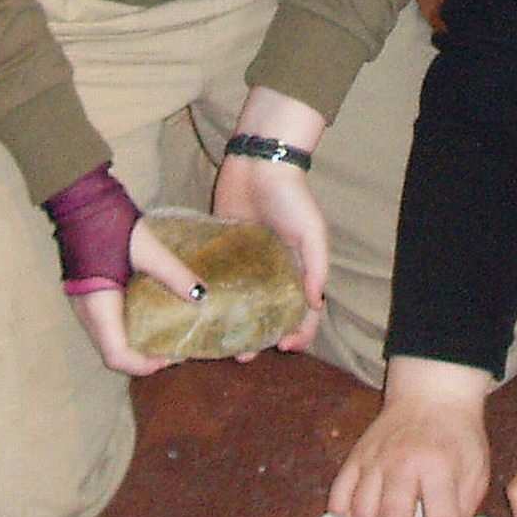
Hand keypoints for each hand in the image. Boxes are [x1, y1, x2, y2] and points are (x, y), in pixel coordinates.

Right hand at [68, 216, 207, 375]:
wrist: (81, 202)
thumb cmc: (111, 225)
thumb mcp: (150, 251)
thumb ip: (175, 274)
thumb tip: (202, 296)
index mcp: (99, 306)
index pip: (117, 355)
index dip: (145, 365)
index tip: (173, 357)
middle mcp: (87, 312)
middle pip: (114, 352)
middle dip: (144, 357)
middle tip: (175, 348)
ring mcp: (85, 303)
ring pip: (110, 338)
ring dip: (137, 342)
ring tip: (168, 333)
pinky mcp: (90, 292)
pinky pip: (109, 322)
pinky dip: (130, 327)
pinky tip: (153, 313)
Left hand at [213, 88, 325, 351]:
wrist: (259, 163)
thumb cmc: (292, 196)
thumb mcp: (312, 231)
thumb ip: (316, 266)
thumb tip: (316, 304)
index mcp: (299, 269)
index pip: (306, 311)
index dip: (301, 332)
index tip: (285, 348)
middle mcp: (274, 271)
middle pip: (271, 314)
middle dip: (261, 337)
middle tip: (243, 354)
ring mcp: (247, 263)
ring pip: (243, 304)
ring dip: (234, 325)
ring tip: (219, 342)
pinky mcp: (222, 251)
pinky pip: (218, 281)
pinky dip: (212, 299)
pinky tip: (200, 314)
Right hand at [329, 355, 496, 516]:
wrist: (431, 394)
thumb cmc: (460, 436)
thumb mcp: (478, 469)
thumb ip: (464, 509)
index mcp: (439, 466)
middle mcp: (402, 464)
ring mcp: (373, 460)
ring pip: (362, 514)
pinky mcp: (354, 458)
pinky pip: (340, 500)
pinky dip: (351, 514)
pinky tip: (371, 509)